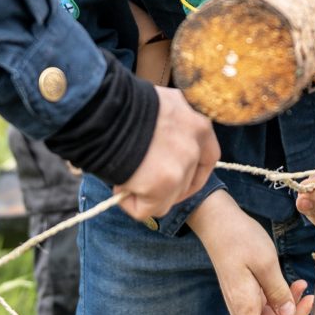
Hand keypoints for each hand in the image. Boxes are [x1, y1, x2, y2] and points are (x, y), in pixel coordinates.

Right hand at [115, 86, 218, 220]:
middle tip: (141, 180)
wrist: (105, 109)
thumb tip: (162, 149)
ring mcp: (181, 167)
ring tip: (123, 175)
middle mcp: (195, 146)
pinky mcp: (163, 186)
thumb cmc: (126, 105)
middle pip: (187, 181)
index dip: (192, 171)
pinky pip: (147, 210)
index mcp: (199, 124)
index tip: (175, 177)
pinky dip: (131, 204)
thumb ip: (172, 127)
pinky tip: (118, 186)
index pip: (208, 156)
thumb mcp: (161, 106)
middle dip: (166, 186)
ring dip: (146, 194)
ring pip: (167, 198)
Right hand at [191, 191, 314, 314]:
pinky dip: (283, 298)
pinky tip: (297, 285)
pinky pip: (268, 303)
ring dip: (290, 310)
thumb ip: (278, 291)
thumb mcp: (266, 261)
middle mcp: (241, 306)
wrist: (218, 220)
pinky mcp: (248, 290)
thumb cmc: (240, 238)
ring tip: (307, 292)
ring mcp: (244, 299)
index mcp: (243, 304)